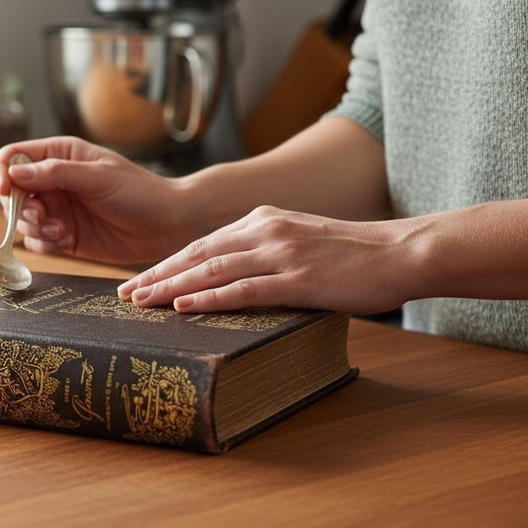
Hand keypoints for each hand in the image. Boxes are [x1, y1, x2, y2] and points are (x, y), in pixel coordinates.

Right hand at [0, 137, 194, 265]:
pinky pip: (36, 242)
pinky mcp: (63, 236)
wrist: (168, 226)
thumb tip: (14, 173)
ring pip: (20, 220)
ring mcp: (57, 209)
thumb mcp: (98, 177)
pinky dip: (45, 244)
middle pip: (10, 193)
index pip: (13, 157)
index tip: (5, 189)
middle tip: (44, 216)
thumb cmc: (139, 193)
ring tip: (61, 231)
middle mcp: (53, 181)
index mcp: (59, 155)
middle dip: (20, 208)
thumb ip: (56, 173)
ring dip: (34, 228)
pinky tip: (68, 241)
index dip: (1, 172)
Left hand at [118, 205, 416, 313]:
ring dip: (172, 287)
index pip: (202, 243)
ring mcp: (280, 254)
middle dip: (158, 275)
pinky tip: (183, 307)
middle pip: (197, 254)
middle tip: (126, 293)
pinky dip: (209, 299)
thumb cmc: (354, 254)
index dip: (168, 263)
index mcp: (262, 220)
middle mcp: (264, 230)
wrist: (402, 251)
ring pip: (212, 270)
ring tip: (142, 302)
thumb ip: (266, 250)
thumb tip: (234, 276)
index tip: (141, 279)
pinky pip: (243, 289)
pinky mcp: (298, 279)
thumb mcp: (300, 240)